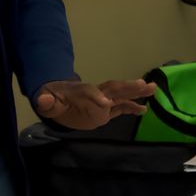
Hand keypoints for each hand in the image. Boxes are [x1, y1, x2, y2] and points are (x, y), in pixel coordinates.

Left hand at [33, 79, 156, 129]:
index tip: (106, 104)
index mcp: (80, 92)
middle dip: (127, 87)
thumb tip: (43, 100)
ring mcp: (102, 101)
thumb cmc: (53, 99)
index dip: (96, 97)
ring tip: (153, 89)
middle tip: (143, 84)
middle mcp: (95, 94)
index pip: (90, 92)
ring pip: (121, 95)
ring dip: (136, 92)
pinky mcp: (105, 111)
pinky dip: (132, 108)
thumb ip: (46, 102)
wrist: (57, 99)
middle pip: (112, 89)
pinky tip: (144, 110)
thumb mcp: (46, 101)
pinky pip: (121, 108)